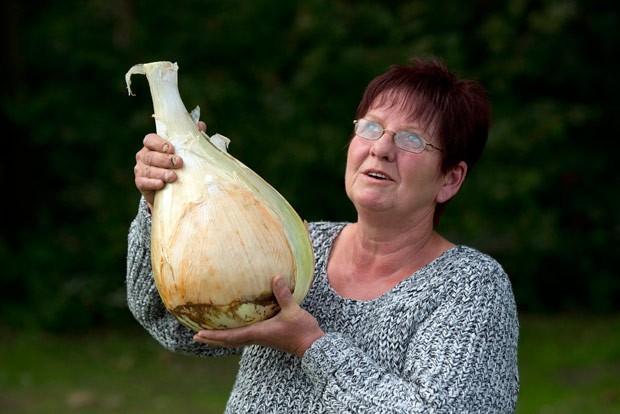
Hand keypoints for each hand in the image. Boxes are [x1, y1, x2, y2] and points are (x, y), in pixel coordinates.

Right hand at [134, 121, 206, 207]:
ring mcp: (140, 169)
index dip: (159, 143)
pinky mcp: (140, 183)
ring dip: (161, 173)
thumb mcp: (184, 152)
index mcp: (152, 145)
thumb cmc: (177, 165)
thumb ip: (190, 138)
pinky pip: (144, 182)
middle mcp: (144, 156)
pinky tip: (161, 184)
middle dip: (165, 159)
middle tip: (179, 163)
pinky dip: (153, 183)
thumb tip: (200, 125)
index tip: (171, 148)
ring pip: (148, 170)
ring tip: (174, 176)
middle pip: (151, 156)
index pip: (150, 139)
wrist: (169, 189)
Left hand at [193, 275, 324, 356]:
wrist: (312, 345)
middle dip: (212, 339)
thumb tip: (275, 277)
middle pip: (228, 341)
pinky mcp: (266, 337)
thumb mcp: (292, 310)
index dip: (214, 335)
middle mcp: (256, 338)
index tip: (199, 333)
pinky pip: (244, 337)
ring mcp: (260, 339)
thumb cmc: (301, 329)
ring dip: (220, 338)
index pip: (231, 336)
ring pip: (235, 341)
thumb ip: (283, 295)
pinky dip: (232, 335)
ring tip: (208, 334)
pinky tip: (233, 328)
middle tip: (196, 336)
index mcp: (258, 333)